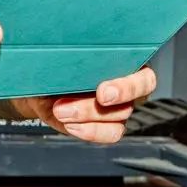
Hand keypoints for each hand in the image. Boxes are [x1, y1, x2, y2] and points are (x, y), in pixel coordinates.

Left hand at [15, 67, 156, 143]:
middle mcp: (127, 85)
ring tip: (60, 110)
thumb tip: (72, 53)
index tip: (102, 93)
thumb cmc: (58, 62)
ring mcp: (119, 107)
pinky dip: (89, 132)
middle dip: (103, 104)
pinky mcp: (107, 125)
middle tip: (90, 101)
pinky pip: (109, 134)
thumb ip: (76, 56)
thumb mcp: (65, 54)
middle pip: (131, 100)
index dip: (128, 87)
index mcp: (126, 61)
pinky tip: (69, 124)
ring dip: (87, 116)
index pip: (143, 77)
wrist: (42, 85)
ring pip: (118, 118)